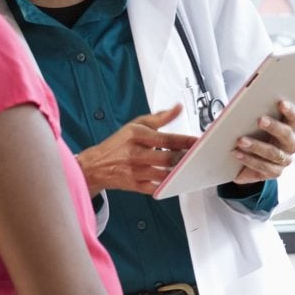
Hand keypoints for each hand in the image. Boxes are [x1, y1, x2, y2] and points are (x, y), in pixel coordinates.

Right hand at [75, 104, 196, 195]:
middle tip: (198, 156)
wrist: (96, 165)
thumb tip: (178, 108)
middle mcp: (134, 153)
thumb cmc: (118, 144)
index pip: (165, 139)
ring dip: (179, 172)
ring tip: (189, 167)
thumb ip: (159, 117)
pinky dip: (167, 185)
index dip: (185, 141)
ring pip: (163, 175)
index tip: (198, 141)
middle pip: (166, 158)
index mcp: (135, 135)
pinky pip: (156, 188)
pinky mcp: (135, 185)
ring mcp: (134, 171)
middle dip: (184, 158)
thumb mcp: (135, 125)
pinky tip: (176, 180)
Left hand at [231, 101, 294, 183]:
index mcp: (289, 128)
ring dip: (257, 146)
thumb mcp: (253, 125)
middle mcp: (290, 144)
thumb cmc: (252, 135)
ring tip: (240, 140)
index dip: (290, 110)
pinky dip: (248, 159)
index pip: (294, 118)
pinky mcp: (274, 172)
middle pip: (287, 134)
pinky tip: (236, 153)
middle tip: (260, 120)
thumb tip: (244, 104)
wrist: (246, 162)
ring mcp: (284, 160)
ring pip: (274, 153)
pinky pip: (263, 167)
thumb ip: (254, 114)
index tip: (280, 102)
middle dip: (274, 127)